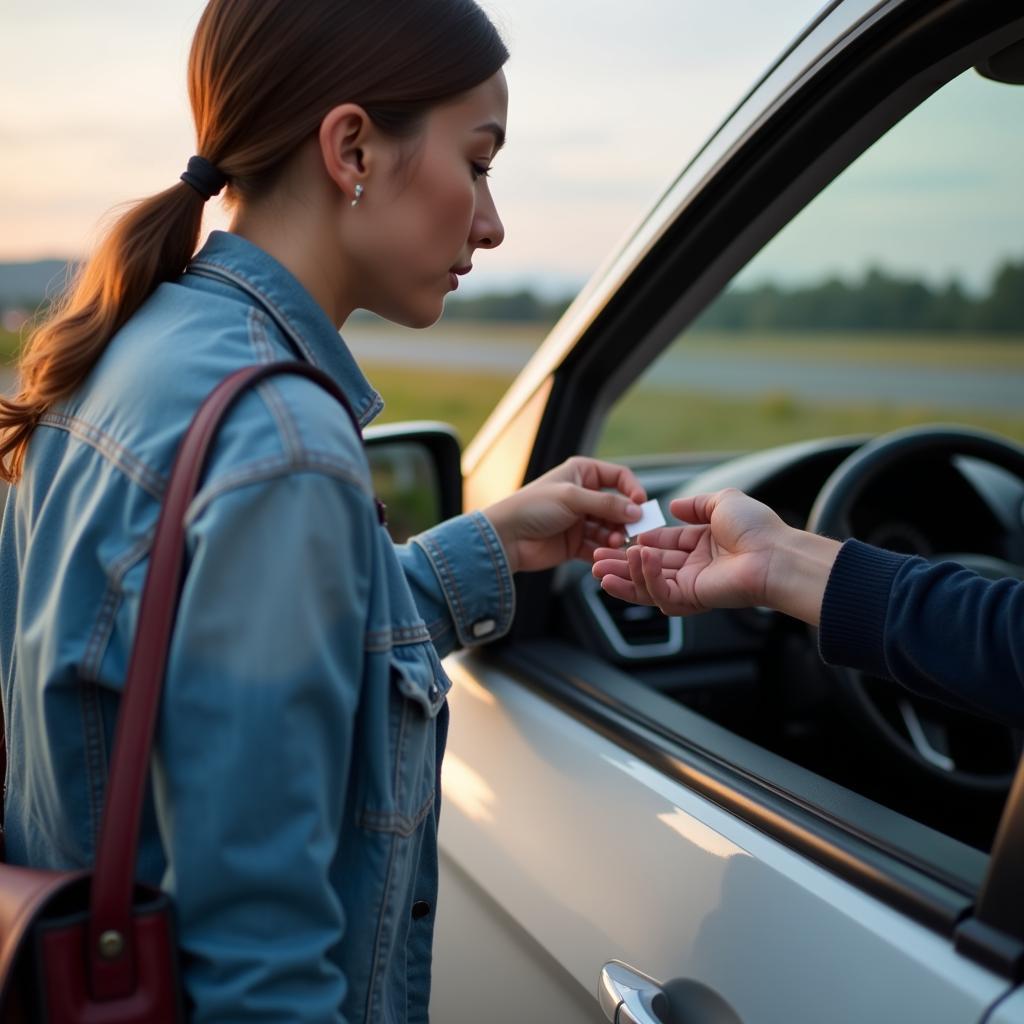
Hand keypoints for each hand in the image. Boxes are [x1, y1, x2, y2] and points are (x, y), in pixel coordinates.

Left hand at [483, 456, 646, 573]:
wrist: (505, 537)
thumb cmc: (532, 507)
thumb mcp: (572, 498)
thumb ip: (606, 504)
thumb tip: (637, 510)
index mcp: (582, 473)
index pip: (619, 477)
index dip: (633, 489)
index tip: (641, 504)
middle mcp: (584, 495)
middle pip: (618, 506)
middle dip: (626, 519)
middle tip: (633, 531)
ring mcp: (581, 520)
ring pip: (611, 528)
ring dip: (616, 536)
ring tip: (615, 543)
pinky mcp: (576, 543)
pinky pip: (598, 547)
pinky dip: (604, 551)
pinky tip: (604, 555)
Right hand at [592, 488, 839, 625]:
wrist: (774, 553)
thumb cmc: (758, 528)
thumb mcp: (724, 501)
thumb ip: (696, 503)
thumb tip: (673, 507)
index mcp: (702, 545)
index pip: (662, 545)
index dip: (639, 542)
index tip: (620, 536)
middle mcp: (695, 567)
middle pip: (649, 568)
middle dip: (620, 564)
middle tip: (596, 558)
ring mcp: (692, 584)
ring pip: (647, 585)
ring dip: (622, 575)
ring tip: (600, 566)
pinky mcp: (691, 598)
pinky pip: (659, 594)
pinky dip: (641, 581)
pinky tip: (630, 563)